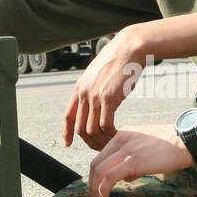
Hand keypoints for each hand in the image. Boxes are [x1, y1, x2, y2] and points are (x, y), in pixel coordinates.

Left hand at [63, 28, 146, 149]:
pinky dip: (111, 134)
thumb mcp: (98, 74)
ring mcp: (95, 96)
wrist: (129, 48)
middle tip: (99, 147)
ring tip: (110, 143)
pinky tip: (117, 135)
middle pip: (80, 128)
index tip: (68, 142)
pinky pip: (106, 125)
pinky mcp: (109, 98)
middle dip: (88, 142)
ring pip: (92, 130)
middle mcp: (84, 93)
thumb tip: (95, 101)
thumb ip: (93, 88)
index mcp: (79, 88)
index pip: (68, 116)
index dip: (67, 132)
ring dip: (101, 141)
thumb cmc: (118, 61)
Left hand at [87, 124, 193, 196]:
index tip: (98, 187)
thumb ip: (133, 157)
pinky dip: (103, 189)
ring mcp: (126, 150)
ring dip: (95, 189)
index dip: (96, 174)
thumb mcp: (146, 146)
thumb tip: (126, 176)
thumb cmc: (171, 146)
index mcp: (122, 135)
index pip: (101, 155)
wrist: (185, 141)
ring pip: (99, 170)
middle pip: (96, 163)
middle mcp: (120, 140)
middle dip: (92, 183)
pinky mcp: (133, 161)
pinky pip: (110, 176)